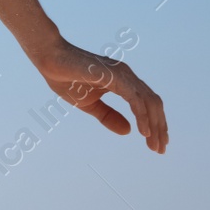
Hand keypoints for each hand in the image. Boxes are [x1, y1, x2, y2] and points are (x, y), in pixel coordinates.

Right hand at [29, 37, 167, 152]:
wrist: (49, 59)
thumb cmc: (66, 78)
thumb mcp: (90, 104)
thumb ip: (108, 116)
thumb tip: (129, 132)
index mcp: (123, 82)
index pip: (147, 104)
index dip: (155, 124)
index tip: (157, 144)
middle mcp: (127, 76)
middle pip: (154, 103)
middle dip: (160, 128)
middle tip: (160, 150)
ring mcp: (122, 74)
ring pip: (149, 101)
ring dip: (155, 125)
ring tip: (154, 145)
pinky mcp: (114, 76)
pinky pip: (135, 98)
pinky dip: (142, 116)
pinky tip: (144, 132)